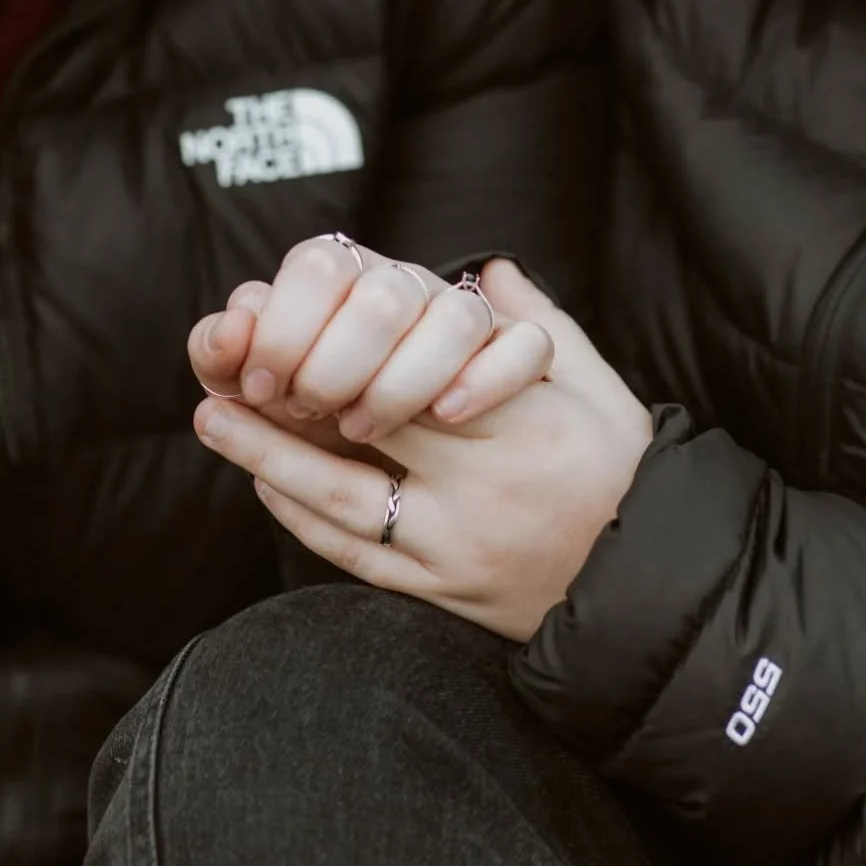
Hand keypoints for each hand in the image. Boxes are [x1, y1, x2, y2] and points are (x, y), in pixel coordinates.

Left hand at [193, 259, 655, 641]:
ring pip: (340, 500)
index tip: (294, 327)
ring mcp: (452, 549)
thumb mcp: (597, 389)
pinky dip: (303, 519)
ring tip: (213, 420)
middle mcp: (476, 491)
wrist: (652, 592)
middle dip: (286, 402)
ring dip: (267, 457)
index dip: (344, 354)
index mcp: (516, 429)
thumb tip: (494, 270)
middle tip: (224, 367)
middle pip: (359, 437)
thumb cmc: (627, 476)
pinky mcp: (440, 594)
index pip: (410, 382)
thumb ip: (540, 326)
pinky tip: (266, 483)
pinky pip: (356, 555)